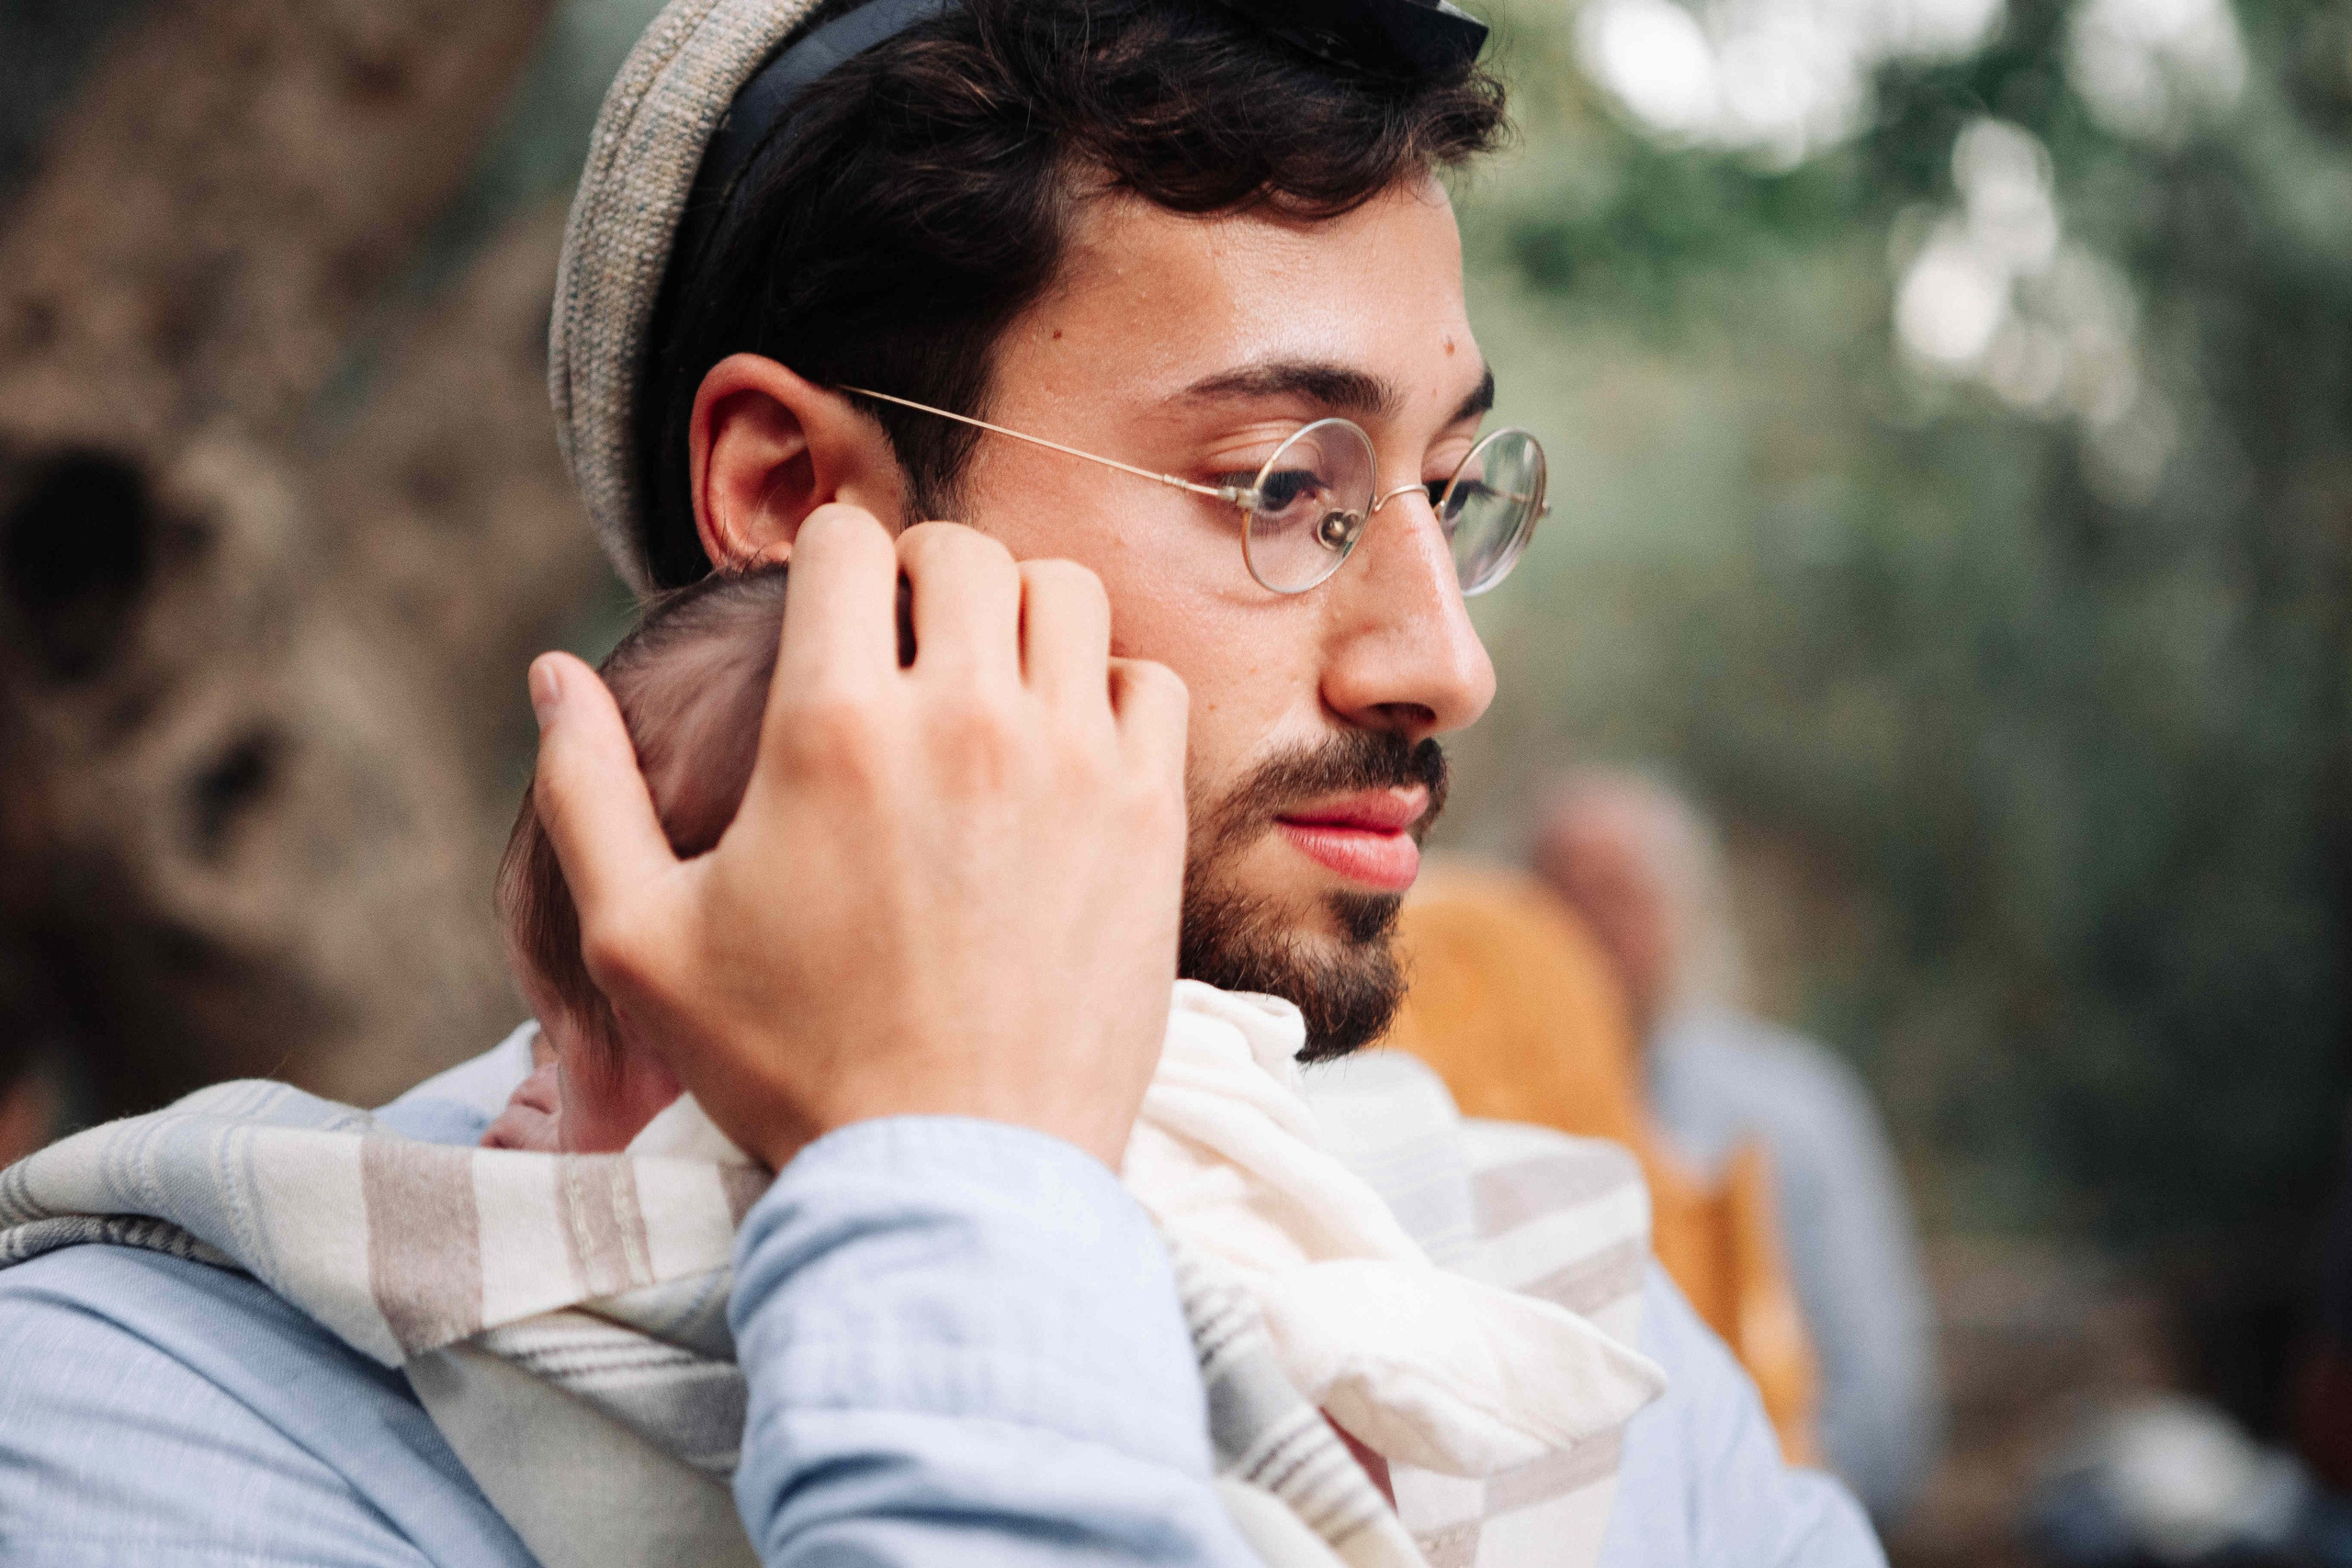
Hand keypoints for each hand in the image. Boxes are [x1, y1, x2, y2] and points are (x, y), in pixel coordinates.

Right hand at [526, 510, 1189, 1168]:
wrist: (952, 1176)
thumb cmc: (789, 1066)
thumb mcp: (641, 942)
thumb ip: (587, 791)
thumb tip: (551, 673)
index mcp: (830, 728)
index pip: (846, 540)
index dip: (828, 558)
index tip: (828, 608)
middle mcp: (962, 719)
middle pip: (962, 551)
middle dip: (922, 575)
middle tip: (903, 647)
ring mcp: (1070, 762)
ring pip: (1065, 594)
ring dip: (1020, 614)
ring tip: (987, 683)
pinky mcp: (1147, 818)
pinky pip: (1150, 681)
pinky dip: (1110, 688)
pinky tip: (1066, 747)